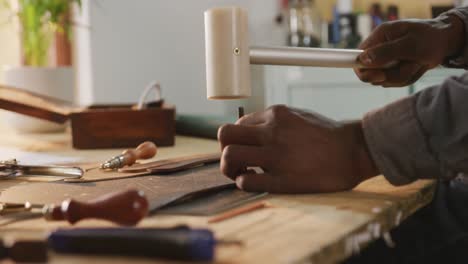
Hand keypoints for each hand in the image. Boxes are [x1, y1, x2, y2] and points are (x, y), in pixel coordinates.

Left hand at [217, 105, 378, 192]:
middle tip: (236, 162)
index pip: (237, 124)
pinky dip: (244, 184)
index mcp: (275, 115)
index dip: (236, 140)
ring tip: (243, 174)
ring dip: (229, 169)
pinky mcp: (282, 179)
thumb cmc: (328, 136)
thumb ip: (275, 122)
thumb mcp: (298, 116)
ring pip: (229, 157)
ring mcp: (275, 155)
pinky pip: (246, 182)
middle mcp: (271, 132)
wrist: (354, 151)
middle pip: (224, 136)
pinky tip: (255, 183)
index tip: (246, 150)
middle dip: (224, 150)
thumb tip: (254, 132)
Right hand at [354, 14, 463, 86]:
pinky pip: (394, 81)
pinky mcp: (393, 68)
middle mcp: (380, 48)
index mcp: (380, 36)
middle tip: (410, 65)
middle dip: (392, 74)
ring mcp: (386, 59)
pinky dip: (408, 78)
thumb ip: (386, 52)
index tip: (379, 76)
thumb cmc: (431, 38)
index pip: (359, 56)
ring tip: (417, 63)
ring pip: (384, 80)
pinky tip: (417, 67)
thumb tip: (364, 60)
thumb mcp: (410, 45)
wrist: (446, 41)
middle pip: (372, 73)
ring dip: (403, 76)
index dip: (364, 70)